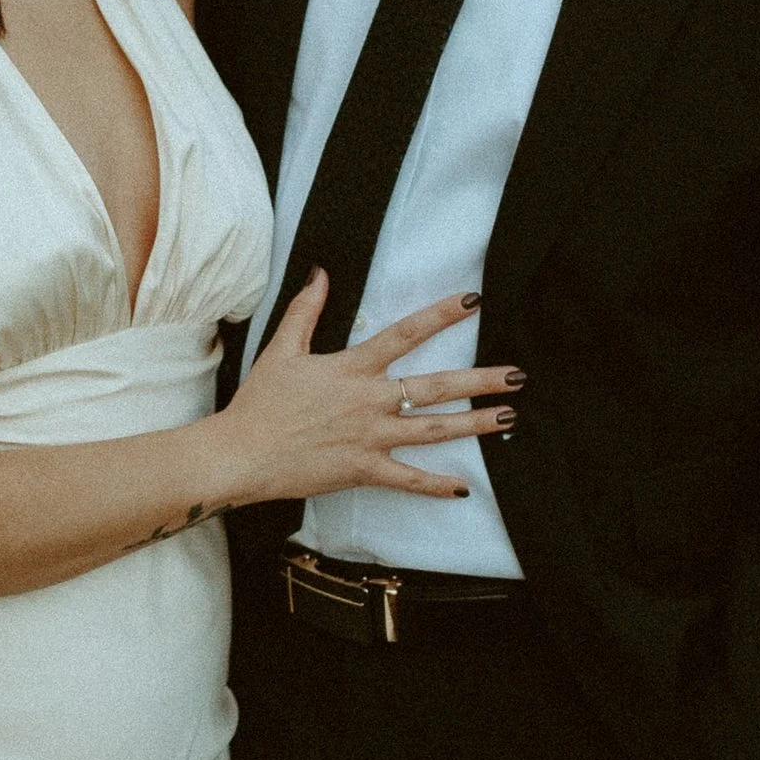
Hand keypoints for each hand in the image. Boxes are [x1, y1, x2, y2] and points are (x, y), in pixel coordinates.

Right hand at [212, 274, 518, 507]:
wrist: (242, 453)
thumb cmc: (261, 403)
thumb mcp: (282, 349)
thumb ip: (305, 310)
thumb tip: (320, 273)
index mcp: (353, 368)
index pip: (405, 333)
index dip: (440, 314)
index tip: (473, 301)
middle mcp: (370, 400)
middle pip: (437, 386)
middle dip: (481, 380)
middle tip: (518, 376)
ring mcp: (371, 437)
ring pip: (434, 430)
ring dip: (474, 424)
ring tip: (508, 418)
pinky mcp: (364, 470)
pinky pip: (408, 479)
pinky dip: (435, 484)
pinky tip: (463, 486)